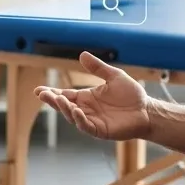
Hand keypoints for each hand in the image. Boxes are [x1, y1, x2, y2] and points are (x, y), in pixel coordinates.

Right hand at [34, 51, 149, 141]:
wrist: (147, 110)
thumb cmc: (131, 95)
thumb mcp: (113, 76)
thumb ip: (97, 68)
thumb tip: (82, 54)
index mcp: (86, 97)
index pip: (65, 94)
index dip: (52, 93)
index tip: (38, 90)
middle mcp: (86, 110)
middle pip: (64, 106)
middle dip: (53, 100)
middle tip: (42, 94)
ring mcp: (92, 121)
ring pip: (72, 116)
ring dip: (64, 108)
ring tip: (58, 99)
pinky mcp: (100, 130)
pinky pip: (86, 126)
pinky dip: (79, 120)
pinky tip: (76, 111)